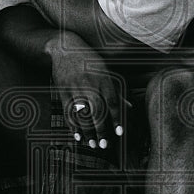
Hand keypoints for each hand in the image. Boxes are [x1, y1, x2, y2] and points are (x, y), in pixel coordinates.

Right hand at [46, 32, 125, 149]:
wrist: (65, 48)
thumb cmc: (90, 61)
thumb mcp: (106, 71)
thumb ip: (117, 91)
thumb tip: (130, 107)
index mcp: (103, 79)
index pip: (113, 102)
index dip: (117, 118)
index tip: (120, 133)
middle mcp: (90, 84)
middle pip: (97, 111)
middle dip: (101, 129)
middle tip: (104, 144)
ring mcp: (75, 88)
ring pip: (82, 113)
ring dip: (87, 131)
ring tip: (92, 144)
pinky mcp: (63, 91)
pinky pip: (68, 111)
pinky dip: (73, 125)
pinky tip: (77, 136)